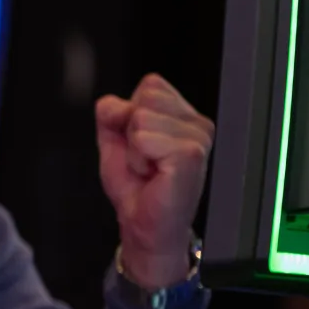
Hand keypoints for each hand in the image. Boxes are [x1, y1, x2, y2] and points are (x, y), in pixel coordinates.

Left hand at [95, 74, 214, 287]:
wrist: (142, 223)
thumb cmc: (136, 185)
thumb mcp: (114, 140)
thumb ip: (110, 112)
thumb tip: (115, 104)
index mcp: (183, 115)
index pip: (151, 84)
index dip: (129, 114)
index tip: (139, 144)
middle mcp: (196, 123)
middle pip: (144, 99)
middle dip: (130, 131)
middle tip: (144, 159)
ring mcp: (197, 138)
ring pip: (141, 119)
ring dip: (134, 149)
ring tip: (149, 168)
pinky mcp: (190, 154)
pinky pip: (144, 139)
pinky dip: (138, 160)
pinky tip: (153, 175)